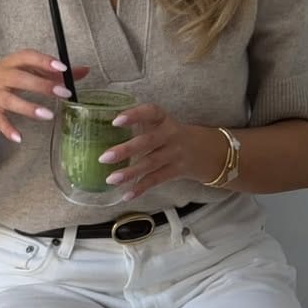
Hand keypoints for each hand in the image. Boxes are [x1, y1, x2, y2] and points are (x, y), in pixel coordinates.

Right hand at [0, 51, 89, 144]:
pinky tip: (19, 137)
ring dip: (29, 108)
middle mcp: (1, 76)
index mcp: (11, 63)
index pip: (27, 57)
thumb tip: (84, 71)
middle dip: (43, 85)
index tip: (62, 68)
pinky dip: (8, 129)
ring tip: (48, 115)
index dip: (44, 61)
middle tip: (64, 93)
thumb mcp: (23, 73)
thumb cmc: (3, 82)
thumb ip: (52, 73)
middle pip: (21, 78)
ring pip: (11, 100)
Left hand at [95, 105, 227, 200]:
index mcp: (164, 120)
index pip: (151, 112)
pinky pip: (157, 180)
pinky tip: (126, 195)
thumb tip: (101, 130)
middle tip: (104, 157)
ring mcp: (175, 154)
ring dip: (130, 172)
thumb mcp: (162, 124)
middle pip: (148, 142)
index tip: (116, 120)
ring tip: (111, 179)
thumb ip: (139, 125)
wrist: (206, 150)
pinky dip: (141, 188)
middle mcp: (171, 135)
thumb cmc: (172, 135)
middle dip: (125, 150)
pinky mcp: (176, 171)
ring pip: (151, 163)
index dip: (135, 115)